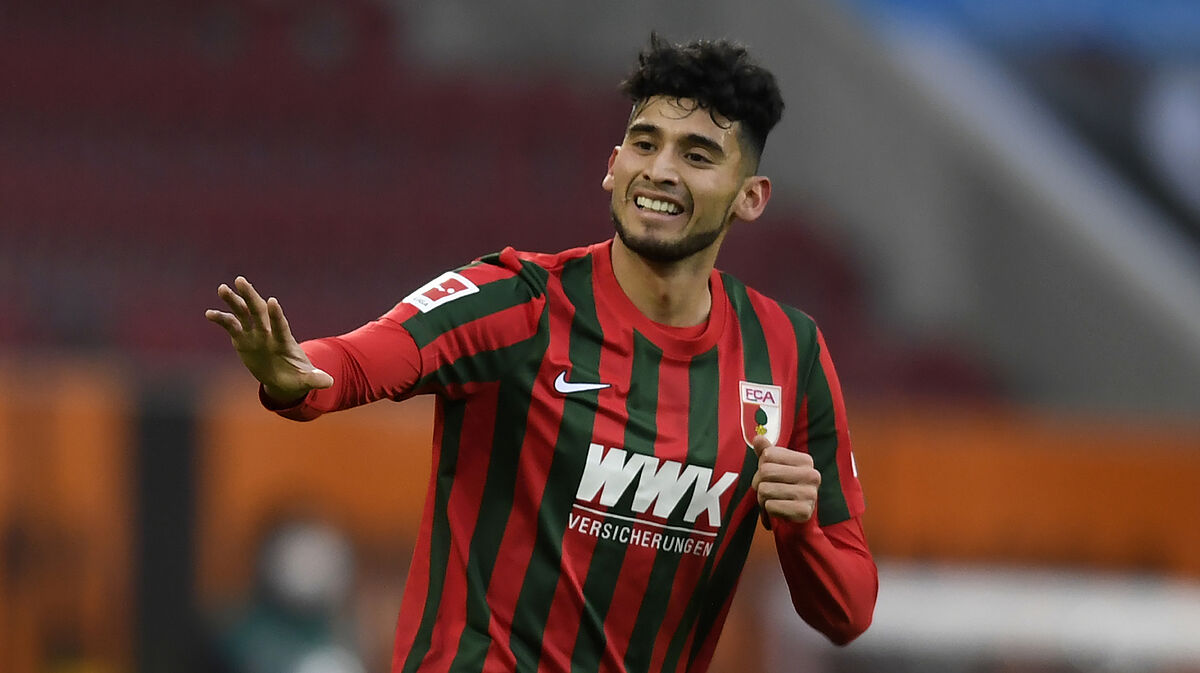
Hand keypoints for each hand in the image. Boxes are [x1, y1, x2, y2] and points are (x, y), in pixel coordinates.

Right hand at [205, 276, 333, 403]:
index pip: (280, 326)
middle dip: (251, 297)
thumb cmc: (297, 377)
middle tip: (241, 281)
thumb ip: (315, 379)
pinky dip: (221, 319)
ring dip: (233, 301)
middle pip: (259, 312)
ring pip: (243, 314)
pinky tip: (209, 313)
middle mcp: (268, 333)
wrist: (284, 378)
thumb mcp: (306, 380)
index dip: (277, 315)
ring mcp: (255, 334)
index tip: (273, 301)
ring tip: (222, 288)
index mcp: (284, 341)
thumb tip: (329, 382)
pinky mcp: (242, 339)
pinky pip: (231, 326)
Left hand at [751, 435, 820, 527]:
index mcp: (806, 460)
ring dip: (762, 499)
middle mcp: (812, 475)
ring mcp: (810, 494)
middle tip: (767, 491)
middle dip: (759, 484)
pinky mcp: (804, 512)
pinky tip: (779, 511)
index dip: (761, 466)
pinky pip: (770, 506)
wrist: (797, 522)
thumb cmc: (784, 491)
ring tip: (773, 501)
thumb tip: (758, 437)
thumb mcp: (776, 468)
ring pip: (765, 490)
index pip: (767, 454)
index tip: (770, 476)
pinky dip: (768, 510)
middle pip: (765, 471)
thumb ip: (766, 452)